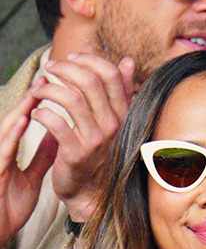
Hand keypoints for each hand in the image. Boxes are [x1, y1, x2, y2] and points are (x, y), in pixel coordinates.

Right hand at [0, 79, 57, 247]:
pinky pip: (4, 149)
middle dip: (33, 98)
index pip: (28, 123)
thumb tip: (58, 132)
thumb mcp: (31, 177)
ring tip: (38, 90)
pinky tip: (22, 120)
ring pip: (8, 129)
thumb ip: (43, 154)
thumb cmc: (8, 205)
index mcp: (12, 151)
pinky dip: (12, 133)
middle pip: (17, 119)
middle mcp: (2, 150)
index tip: (61, 85)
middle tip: (49, 77)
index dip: (43, 103)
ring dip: (21, 109)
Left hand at [30, 54, 134, 221]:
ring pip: (71, 99)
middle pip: (89, 82)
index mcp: (124, 112)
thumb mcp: (116, 118)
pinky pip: (56, 124)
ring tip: (38, 89)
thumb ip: (121, 90)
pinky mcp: (76, 152)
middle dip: (65, 69)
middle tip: (50, 68)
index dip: (89, 60)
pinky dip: (42, 114)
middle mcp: (113, 123)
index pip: (111, 75)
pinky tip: (36, 113)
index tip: (71, 57)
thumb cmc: (101, 151)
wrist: (94, 191)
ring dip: (49, 89)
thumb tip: (128, 62)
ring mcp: (96, 138)